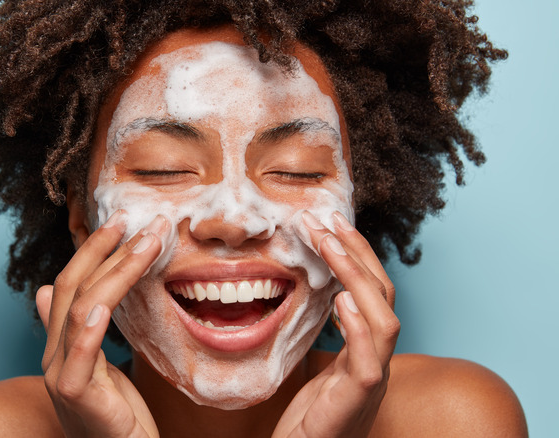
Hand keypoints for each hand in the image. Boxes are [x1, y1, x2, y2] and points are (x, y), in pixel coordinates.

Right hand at [37, 211, 167, 437]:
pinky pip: (80, 356)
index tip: (122, 222)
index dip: (93, 250)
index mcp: (60, 345)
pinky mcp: (76, 398)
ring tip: (146, 244)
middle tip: (136, 219)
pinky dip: (90, 328)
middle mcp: (54, 355)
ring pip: (81, 310)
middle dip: (105, 249)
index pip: (70, 284)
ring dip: (116, 271)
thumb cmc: (116, 419)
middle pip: (72, 288)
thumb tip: (43, 290)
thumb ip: (78, 331)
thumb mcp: (98, 367)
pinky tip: (104, 304)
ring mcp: (61, 375)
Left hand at [272, 211, 398, 437]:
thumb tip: (319, 294)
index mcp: (366, 350)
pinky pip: (368, 362)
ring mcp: (370, 382)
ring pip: (384, 323)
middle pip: (384, 297)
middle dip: (357, 254)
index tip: (331, 224)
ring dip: (357, 279)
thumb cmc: (309, 419)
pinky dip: (358, 328)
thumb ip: (328, 336)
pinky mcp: (356, 402)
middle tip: (327, 221)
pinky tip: (342, 301)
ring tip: (331, 247)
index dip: (357, 255)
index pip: (373, 292)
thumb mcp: (319, 368)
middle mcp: (376, 360)